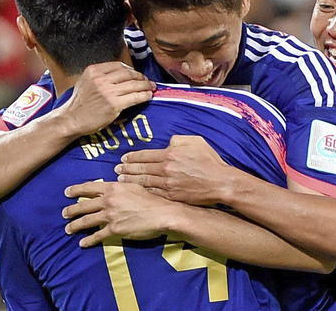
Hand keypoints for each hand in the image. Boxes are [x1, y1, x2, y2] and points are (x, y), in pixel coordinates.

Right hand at [59, 62, 154, 136]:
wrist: (72, 120)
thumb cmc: (79, 103)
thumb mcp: (85, 82)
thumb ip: (100, 76)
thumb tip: (122, 75)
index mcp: (94, 71)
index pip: (118, 65)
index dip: (130, 69)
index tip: (136, 74)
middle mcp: (101, 79)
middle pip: (128, 73)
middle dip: (140, 77)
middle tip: (147, 81)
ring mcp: (108, 92)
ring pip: (134, 84)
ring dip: (146, 85)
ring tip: (151, 88)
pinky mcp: (114, 104)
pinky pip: (135, 97)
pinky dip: (144, 95)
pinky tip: (148, 96)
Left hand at [63, 181, 178, 246]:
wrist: (161, 213)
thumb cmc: (151, 199)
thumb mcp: (134, 187)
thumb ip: (121, 187)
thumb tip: (114, 185)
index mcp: (113, 188)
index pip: (89, 187)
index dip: (76, 190)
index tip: (67, 192)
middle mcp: (108, 200)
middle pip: (84, 205)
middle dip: (72, 210)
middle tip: (64, 213)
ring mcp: (110, 215)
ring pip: (87, 220)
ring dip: (75, 225)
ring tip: (68, 229)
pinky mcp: (114, 229)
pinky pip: (97, 235)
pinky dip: (88, 240)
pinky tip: (83, 243)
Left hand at [115, 135, 232, 204]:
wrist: (220, 182)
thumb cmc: (210, 161)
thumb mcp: (196, 142)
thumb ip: (179, 140)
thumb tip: (168, 143)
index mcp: (170, 154)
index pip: (145, 155)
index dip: (132, 157)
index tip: (123, 159)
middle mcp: (166, 169)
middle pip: (141, 169)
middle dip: (126, 169)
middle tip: (116, 170)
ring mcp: (168, 184)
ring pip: (144, 182)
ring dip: (131, 181)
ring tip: (120, 181)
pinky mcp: (172, 196)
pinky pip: (153, 194)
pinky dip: (142, 192)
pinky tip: (135, 192)